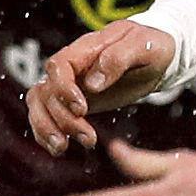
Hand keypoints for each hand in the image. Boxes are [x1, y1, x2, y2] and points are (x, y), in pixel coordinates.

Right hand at [29, 20, 176, 152]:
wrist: (157, 56)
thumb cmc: (151, 46)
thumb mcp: (143, 46)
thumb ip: (118, 59)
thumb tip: (93, 83)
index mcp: (86, 48)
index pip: (58, 66)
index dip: (63, 89)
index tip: (82, 109)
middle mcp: (71, 67)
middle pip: (47, 91)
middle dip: (63, 119)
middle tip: (89, 139)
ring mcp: (68, 84)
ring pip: (39, 104)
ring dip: (46, 128)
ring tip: (62, 148)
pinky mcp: (71, 102)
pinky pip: (45, 115)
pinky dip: (45, 133)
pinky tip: (59, 149)